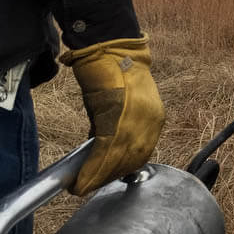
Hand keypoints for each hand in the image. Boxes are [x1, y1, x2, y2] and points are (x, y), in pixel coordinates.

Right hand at [59, 34, 164, 194]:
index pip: (140, 154)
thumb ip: (114, 126)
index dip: (121, 170)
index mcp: (153, 119)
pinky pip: (104, 152)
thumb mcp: (118, 104)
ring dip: (98, 176)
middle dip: (108, 176)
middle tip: (90, 186)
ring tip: (81, 186)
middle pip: (130, 160)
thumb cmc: (110, 72)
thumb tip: (99, 148)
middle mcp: (150, 122)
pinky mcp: (117, 117)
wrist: (109, 47)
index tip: (105, 179)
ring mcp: (136, 120)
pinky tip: (80, 180)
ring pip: (117, 160)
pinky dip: (91, 169)